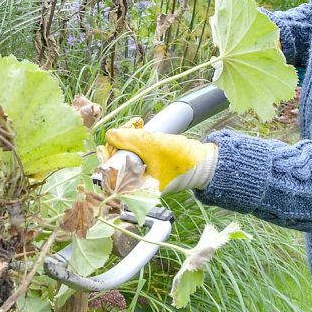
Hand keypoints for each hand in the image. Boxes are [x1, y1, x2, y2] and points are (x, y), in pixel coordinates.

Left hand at [102, 125, 217, 193]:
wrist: (204, 160)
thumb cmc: (182, 160)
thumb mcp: (152, 145)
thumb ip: (129, 139)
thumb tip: (110, 135)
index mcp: (137, 188)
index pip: (111, 175)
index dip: (107, 157)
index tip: (108, 144)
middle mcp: (138, 184)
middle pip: (116, 161)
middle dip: (119, 141)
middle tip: (129, 127)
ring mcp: (143, 174)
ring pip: (125, 154)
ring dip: (127, 136)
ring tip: (136, 124)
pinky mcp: (148, 165)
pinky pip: (135, 151)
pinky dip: (135, 139)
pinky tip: (139, 127)